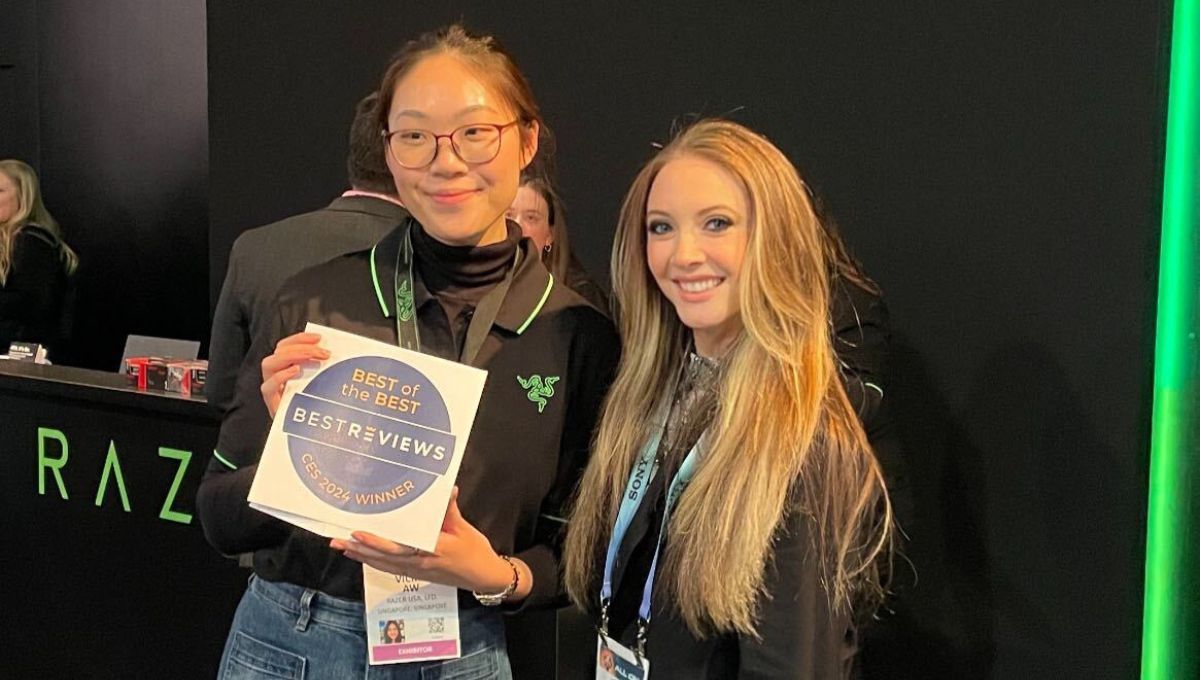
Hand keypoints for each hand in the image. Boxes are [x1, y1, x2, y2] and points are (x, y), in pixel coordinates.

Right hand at [260, 332, 327, 416]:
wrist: (309, 436)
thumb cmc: (316, 409)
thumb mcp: (321, 385)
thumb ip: (322, 370)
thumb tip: (335, 353)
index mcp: (286, 369)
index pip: (286, 346)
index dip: (300, 338)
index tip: (319, 338)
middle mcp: (276, 377)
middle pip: (278, 352)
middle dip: (301, 347)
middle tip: (323, 352)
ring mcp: (272, 390)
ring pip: (268, 364)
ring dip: (292, 356)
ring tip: (312, 358)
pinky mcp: (271, 404)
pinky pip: (268, 387)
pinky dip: (281, 376)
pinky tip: (296, 371)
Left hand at [331, 487, 530, 599]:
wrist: (483, 576)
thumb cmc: (475, 551)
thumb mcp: (464, 528)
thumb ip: (450, 510)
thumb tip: (446, 490)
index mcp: (432, 550)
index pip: (399, 547)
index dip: (377, 542)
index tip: (358, 533)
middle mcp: (420, 563)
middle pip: (384, 557)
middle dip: (359, 549)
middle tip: (337, 539)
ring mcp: (417, 571)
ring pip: (383, 564)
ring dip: (361, 556)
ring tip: (341, 546)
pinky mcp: (416, 573)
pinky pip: (389, 568)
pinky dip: (372, 562)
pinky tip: (360, 556)